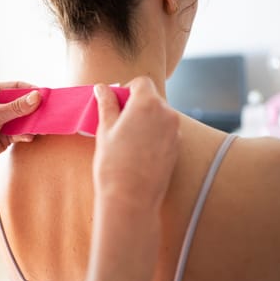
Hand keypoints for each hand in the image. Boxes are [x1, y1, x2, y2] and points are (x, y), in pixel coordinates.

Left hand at [0, 81, 40, 175]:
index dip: (31, 91)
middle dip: (34, 108)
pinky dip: (26, 134)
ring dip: (32, 123)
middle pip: (23, 103)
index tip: (46, 96)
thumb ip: (16, 107)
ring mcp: (2, 121)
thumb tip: (37, 96)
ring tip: (43, 125)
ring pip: (24, 119)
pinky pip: (21, 132)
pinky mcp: (6, 136)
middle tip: (49, 112)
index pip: (17, 87)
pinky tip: (30, 136)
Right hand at [92, 77, 179, 208]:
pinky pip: (164, 131)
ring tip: (127, 141)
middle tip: (117, 125)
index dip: (127, 90)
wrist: (131, 198)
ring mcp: (175, 131)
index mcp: (147, 103)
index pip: (141, 82)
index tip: (116, 105)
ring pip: (158, 115)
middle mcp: (166, 113)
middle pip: (151, 98)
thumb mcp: (105, 129)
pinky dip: (152, 135)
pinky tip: (138, 152)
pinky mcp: (177, 147)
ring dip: (144, 120)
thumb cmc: (114, 163)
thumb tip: (102, 88)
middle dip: (135, 106)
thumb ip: (106, 104)